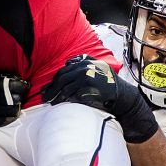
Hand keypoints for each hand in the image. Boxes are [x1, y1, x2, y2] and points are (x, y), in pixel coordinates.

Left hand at [42, 55, 158, 142]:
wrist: (121, 95)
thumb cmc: (108, 83)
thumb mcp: (97, 67)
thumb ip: (84, 62)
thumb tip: (67, 63)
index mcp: (85, 61)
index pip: (64, 70)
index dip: (53, 81)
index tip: (46, 89)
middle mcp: (84, 66)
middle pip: (62, 78)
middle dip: (51, 88)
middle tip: (45, 97)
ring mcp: (85, 75)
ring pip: (64, 86)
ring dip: (56, 95)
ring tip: (50, 102)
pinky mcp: (87, 86)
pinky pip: (71, 93)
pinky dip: (64, 99)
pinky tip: (59, 104)